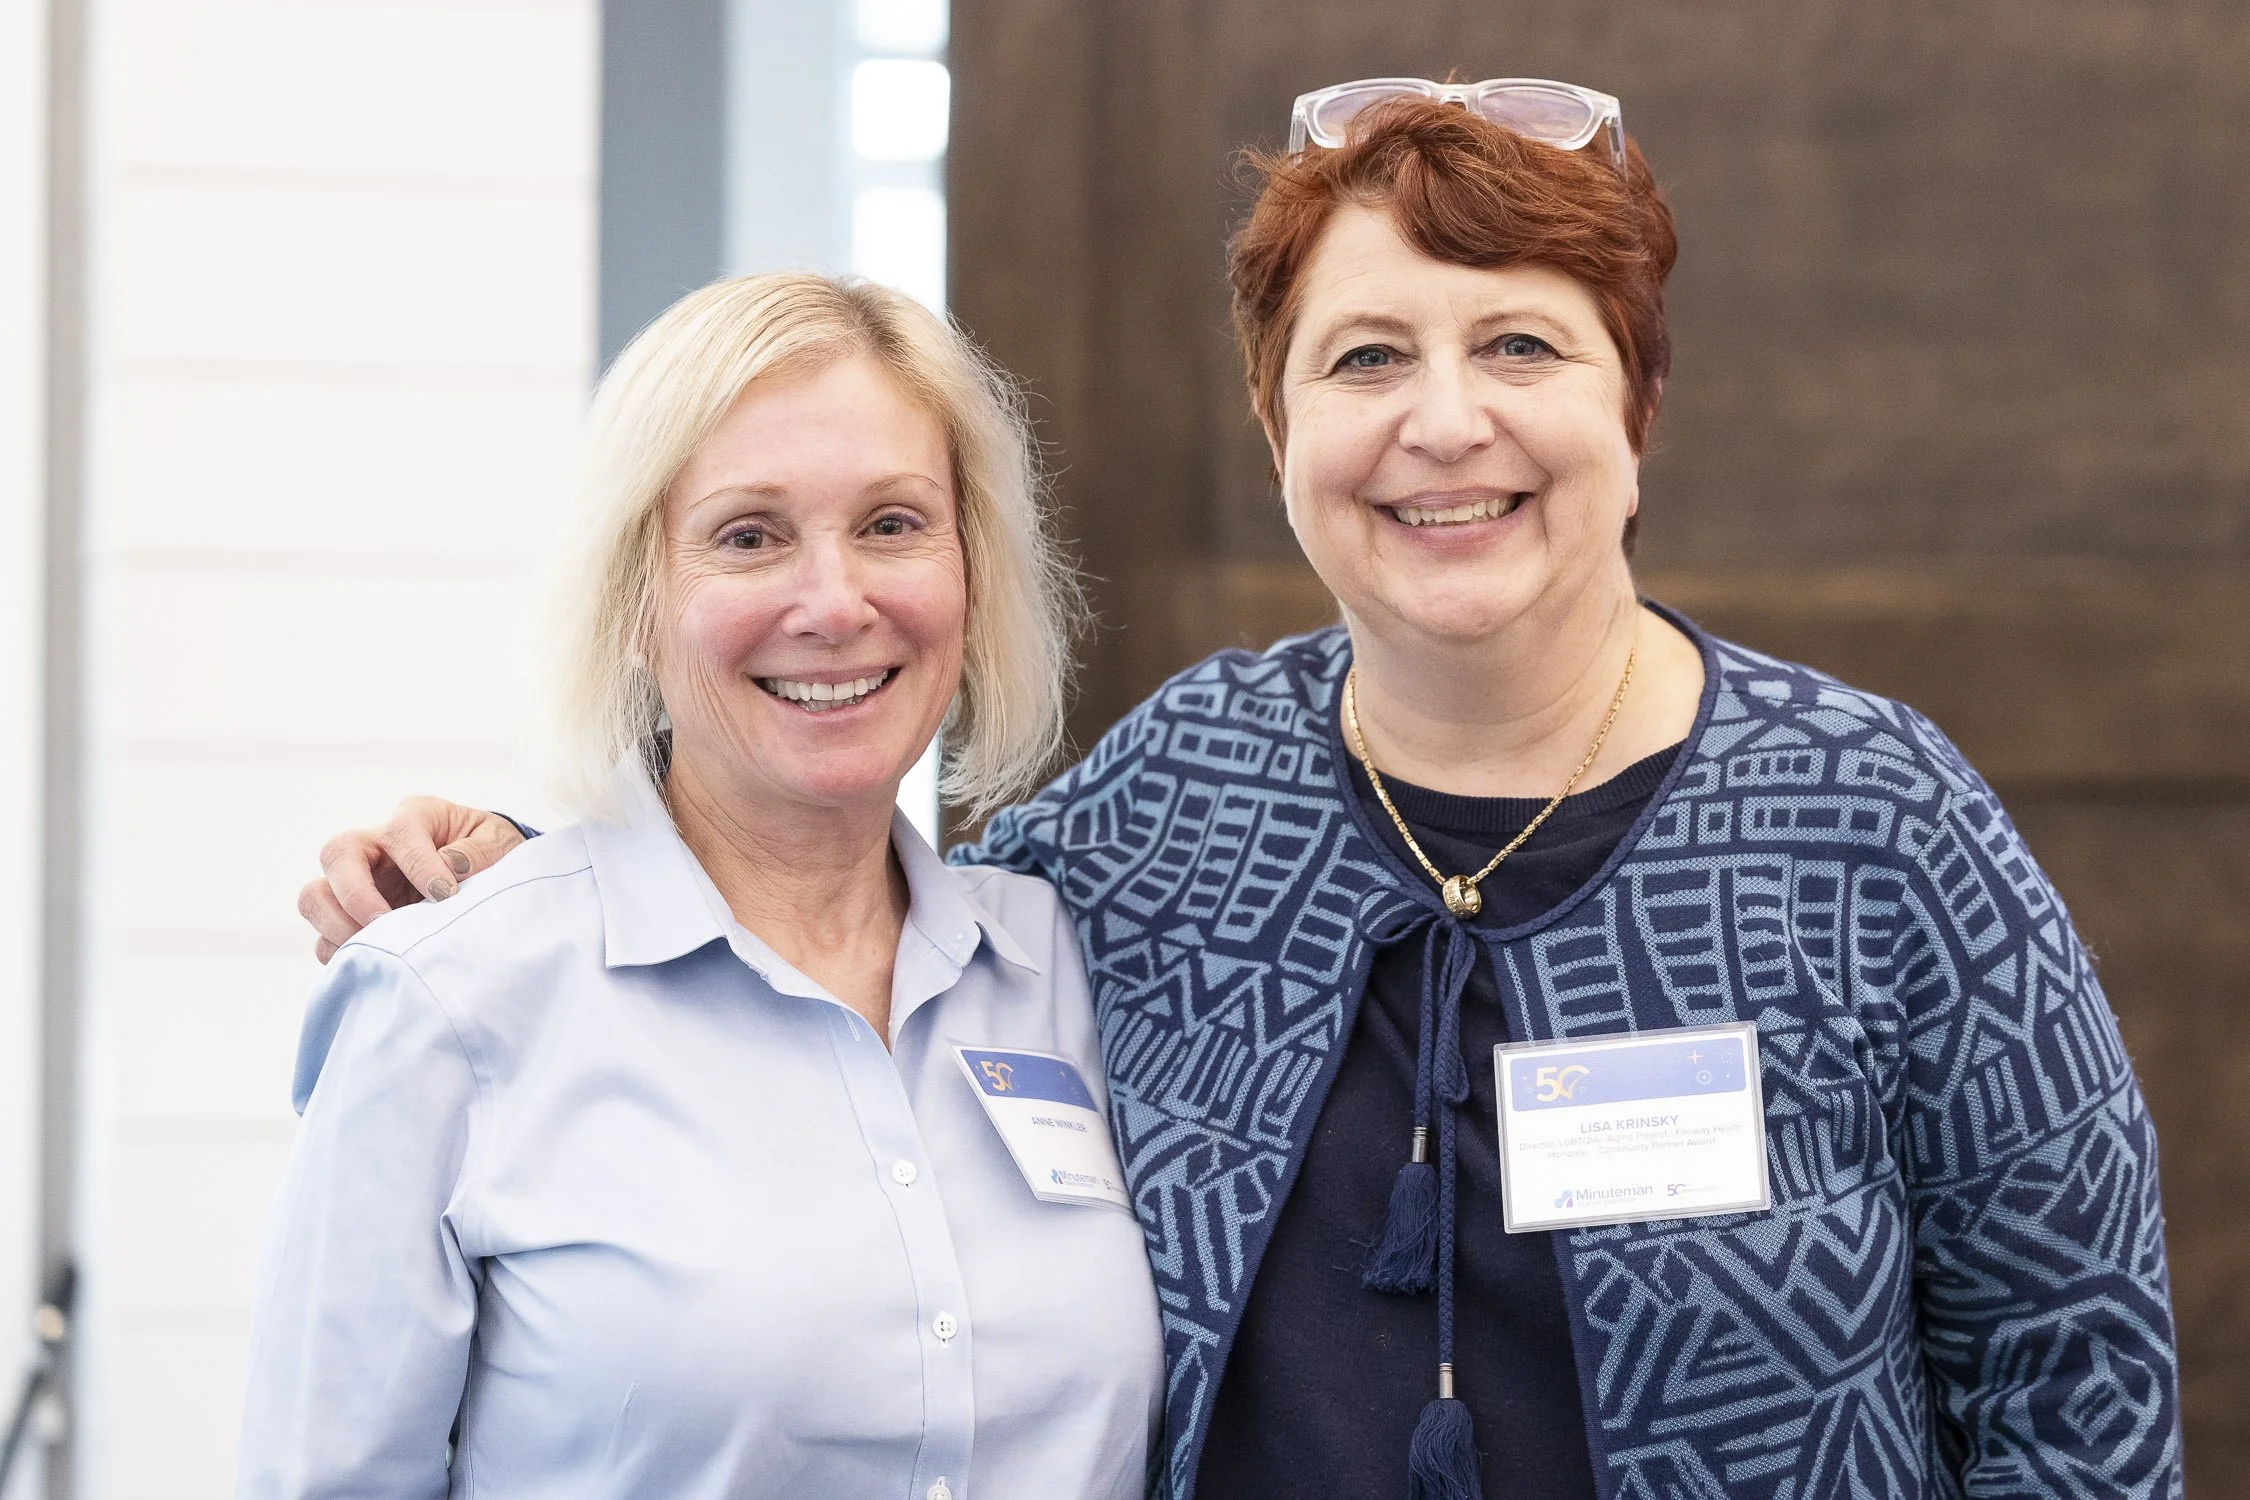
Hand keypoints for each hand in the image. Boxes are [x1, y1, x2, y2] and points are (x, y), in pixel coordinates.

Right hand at [298, 798, 526, 961]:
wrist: (489, 875)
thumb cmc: (490, 853)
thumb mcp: (497, 843)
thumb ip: (476, 853)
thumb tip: (449, 870)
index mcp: (415, 818)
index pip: (401, 831)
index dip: (420, 864)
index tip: (446, 896)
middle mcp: (375, 847)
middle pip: (337, 853)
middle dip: (356, 893)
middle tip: (386, 923)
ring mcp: (358, 884)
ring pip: (315, 897)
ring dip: (337, 926)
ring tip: (375, 949)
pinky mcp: (351, 921)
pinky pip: (324, 939)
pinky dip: (341, 955)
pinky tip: (374, 965)